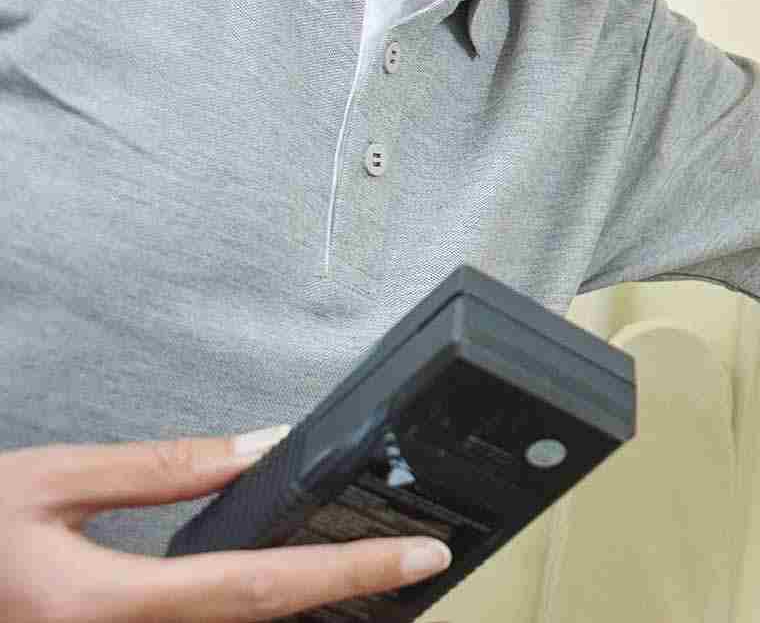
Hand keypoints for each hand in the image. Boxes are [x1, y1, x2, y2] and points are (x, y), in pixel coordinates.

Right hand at [0, 428, 450, 622]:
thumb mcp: (46, 483)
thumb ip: (162, 468)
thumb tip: (261, 445)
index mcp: (101, 605)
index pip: (258, 586)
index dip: (350, 573)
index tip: (421, 558)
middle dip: (343, 600)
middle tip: (414, 567)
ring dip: (291, 609)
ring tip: (364, 575)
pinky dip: (241, 613)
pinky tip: (276, 590)